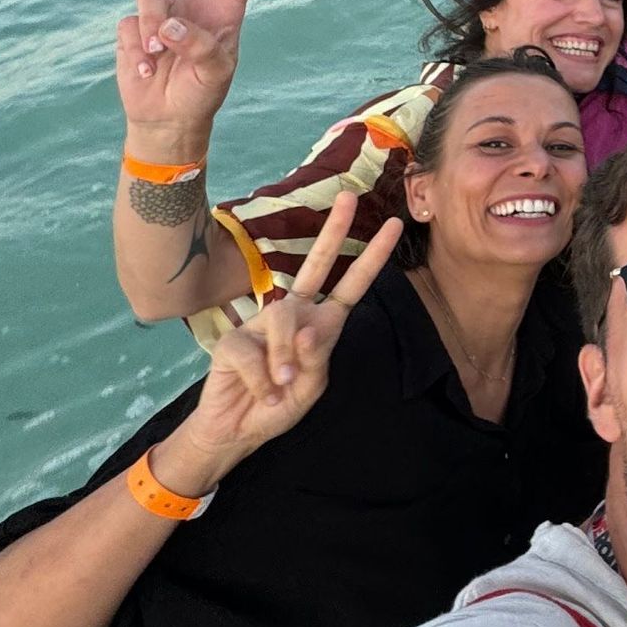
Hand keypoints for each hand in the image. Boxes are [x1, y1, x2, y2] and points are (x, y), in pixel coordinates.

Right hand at [117, 0, 275, 157]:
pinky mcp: (133, 27)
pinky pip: (129, 23)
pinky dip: (136, 48)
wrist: (166, 118)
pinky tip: (145, 69)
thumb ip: (199, 43)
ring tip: (157, 53)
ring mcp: (161, 12)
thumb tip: (166, 23)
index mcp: (224, 9)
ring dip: (152, 22)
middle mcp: (192, 2)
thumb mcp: (215, 72)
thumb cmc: (201, 93)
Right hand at [159, 197, 402, 490]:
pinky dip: (261, 380)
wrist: (236, 430)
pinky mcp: (233, 338)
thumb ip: (313, 357)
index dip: (372, 258)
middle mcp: (294, 313)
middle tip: (347, 195)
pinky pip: (253, 351)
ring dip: (285, 359)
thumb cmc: (278, 405)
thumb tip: (304, 328)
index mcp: (320, 324)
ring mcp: (262, 322)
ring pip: (284, 319)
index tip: (393, 226)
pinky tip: (262, 392)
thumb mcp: (310, 386)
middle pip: (316, 264)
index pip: (351, 286)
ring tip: (280, 385)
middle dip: (333, 231)